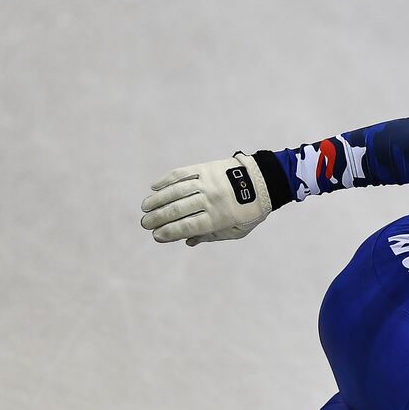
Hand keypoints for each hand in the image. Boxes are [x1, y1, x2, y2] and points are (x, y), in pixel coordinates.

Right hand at [140, 152, 271, 245]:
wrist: (263, 182)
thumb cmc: (249, 211)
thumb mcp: (236, 231)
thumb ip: (211, 236)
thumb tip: (187, 241)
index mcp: (219, 217)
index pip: (188, 226)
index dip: (170, 232)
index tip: (156, 236)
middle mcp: (211, 199)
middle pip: (178, 210)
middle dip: (159, 217)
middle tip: (144, 224)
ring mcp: (207, 182)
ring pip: (176, 191)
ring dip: (158, 199)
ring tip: (145, 207)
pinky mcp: (205, 168)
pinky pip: (182, 174)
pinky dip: (167, 180)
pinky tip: (154, 186)